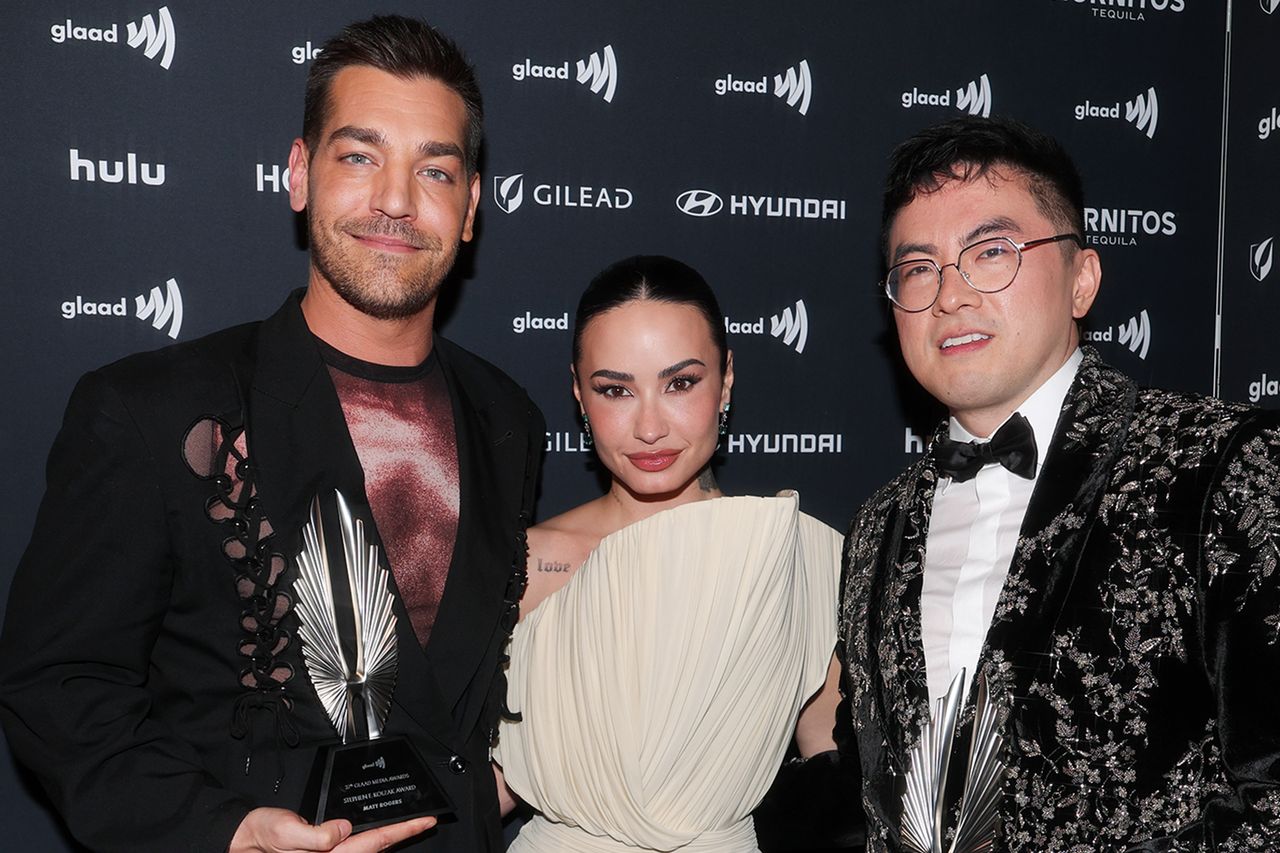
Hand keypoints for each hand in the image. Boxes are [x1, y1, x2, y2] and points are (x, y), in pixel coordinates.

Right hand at [230, 807, 435, 851]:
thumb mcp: (286, 832)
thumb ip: (317, 834)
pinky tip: (379, 830)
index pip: (375, 842)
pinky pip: (357, 844)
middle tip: (426, 820)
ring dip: (390, 836)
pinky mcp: (325, 851)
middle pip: (378, 846)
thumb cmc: (263, 837)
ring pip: (370, 847)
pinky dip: (373, 836)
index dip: (402, 831)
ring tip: (410, 823)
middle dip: (403, 834)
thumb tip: (344, 828)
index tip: (424, 821)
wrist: (245, 840)